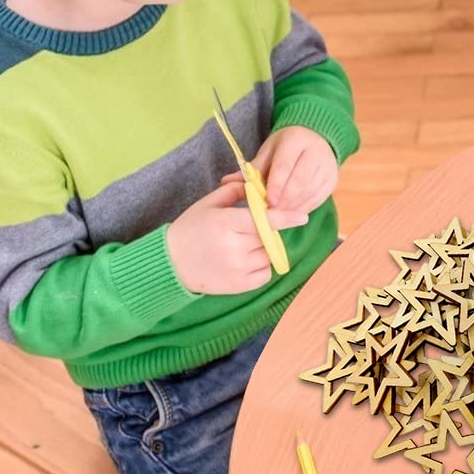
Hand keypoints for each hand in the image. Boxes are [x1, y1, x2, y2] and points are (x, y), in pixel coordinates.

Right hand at [166, 181, 307, 294]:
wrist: (170, 263)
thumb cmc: (190, 229)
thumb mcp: (208, 204)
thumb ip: (233, 192)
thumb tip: (257, 187)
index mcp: (226, 223)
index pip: (262, 220)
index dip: (285, 218)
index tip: (303, 217)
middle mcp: (233, 247)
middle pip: (267, 237)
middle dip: (266, 232)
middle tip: (250, 231)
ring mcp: (237, 269)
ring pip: (267, 256)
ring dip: (262, 250)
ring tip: (242, 247)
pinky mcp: (238, 286)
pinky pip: (264, 275)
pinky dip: (260, 267)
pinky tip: (244, 261)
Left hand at [221, 126, 338, 212]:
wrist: (316, 137)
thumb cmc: (287, 145)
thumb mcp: (269, 150)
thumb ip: (251, 169)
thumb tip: (226, 182)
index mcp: (296, 141)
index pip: (285, 166)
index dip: (276, 186)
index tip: (268, 202)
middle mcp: (315, 153)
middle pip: (299, 182)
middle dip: (284, 201)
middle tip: (270, 215)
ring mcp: (327, 167)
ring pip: (309, 193)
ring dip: (293, 208)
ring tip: (278, 217)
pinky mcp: (332, 180)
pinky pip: (318, 199)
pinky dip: (303, 209)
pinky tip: (291, 214)